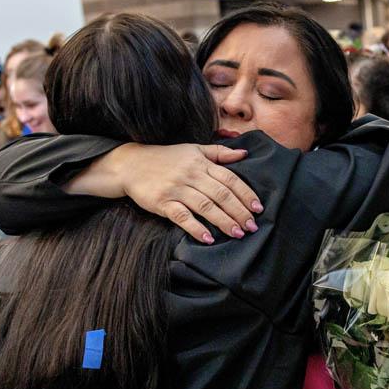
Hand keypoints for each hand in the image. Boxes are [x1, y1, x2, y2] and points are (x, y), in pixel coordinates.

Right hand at [65, 143, 260, 243]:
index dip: (245, 194)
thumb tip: (244, 153)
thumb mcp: (193, 149)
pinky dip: (196, 228)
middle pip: (221, 194)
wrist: (130, 164)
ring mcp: (176, 189)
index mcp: (201, 162)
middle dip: (239, 211)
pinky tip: (209, 238)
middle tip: (252, 226)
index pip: (230, 178)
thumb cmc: (165, 158)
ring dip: (224, 221)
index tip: (258, 208)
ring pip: (205, 206)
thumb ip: (219, 152)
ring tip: (238, 234)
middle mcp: (191, 174)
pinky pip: (182, 217)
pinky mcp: (162, 203)